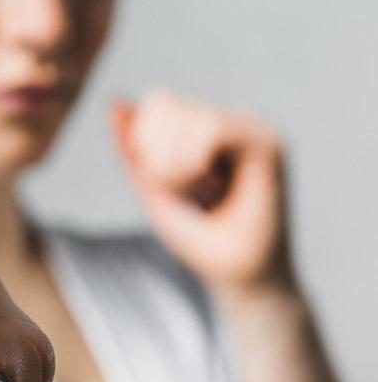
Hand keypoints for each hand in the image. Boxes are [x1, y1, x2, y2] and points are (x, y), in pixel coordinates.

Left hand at [111, 90, 291, 291]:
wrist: (242, 278)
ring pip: (186, 117)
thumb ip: (132, 148)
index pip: (157, 103)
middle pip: (165, 103)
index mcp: (206, 127)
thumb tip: (115, 102)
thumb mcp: (152, 189)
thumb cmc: (201, 240)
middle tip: (189, 193)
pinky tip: (211, 191)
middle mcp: (233, 119)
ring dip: (176, 166)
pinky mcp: (267, 142)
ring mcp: (252, 127)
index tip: (169, 184)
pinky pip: (210, 131)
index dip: (145, 144)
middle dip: (159, 156)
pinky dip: (192, 167)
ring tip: (202, 195)